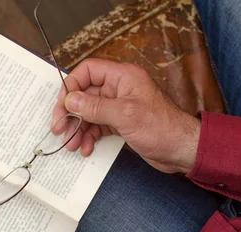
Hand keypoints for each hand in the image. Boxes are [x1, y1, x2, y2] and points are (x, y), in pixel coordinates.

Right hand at [52, 58, 199, 173]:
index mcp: (123, 77)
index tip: (62, 105)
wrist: (182, 150)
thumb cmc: (162, 128)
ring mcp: (119, 106)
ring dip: (78, 128)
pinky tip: (86, 148)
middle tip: (59, 128)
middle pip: (85, 94)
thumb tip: (71, 100)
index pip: (88, 71)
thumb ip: (95, 106)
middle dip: (70, 113)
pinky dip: (89, 136)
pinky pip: (97, 126)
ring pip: (89, 112)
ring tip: (72, 144)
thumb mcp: (125, 115)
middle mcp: (120, 89)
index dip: (71, 86)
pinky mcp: (120, 123)